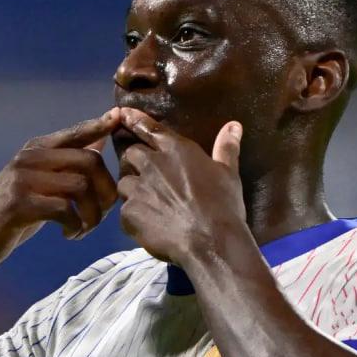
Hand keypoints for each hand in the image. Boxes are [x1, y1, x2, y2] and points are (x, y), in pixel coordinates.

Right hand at [0, 109, 121, 275]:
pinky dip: (75, 226)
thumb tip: (100, 135)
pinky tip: (69, 234)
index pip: (76, 132)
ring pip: (81, 186)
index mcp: (36, 150)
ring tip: (83, 229)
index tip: (118, 118)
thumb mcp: (39, 184)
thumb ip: (66, 162)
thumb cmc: (11, 215)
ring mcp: (23, 179)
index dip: (99, 125)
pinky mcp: (19, 203)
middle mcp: (29, 158)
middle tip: (99, 216)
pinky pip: (65, 209)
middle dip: (106, 192)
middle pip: (90, 161)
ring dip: (92, 215)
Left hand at [116, 107, 246, 264]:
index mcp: (176, 150)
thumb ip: (226, 147)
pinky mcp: (129, 213)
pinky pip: (125, 211)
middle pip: (131, 154)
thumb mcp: (229, 174)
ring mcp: (138, 188)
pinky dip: (134, 217)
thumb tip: (234, 125)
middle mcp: (152, 164)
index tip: (122, 114)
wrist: (212, 242)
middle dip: (135, 162)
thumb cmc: (223, 205)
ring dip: (133, 190)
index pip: (149, 128)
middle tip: (146, 176)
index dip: (134, 120)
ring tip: (148, 204)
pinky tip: (149, 226)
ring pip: (124, 183)